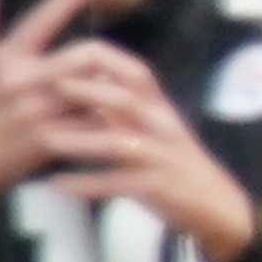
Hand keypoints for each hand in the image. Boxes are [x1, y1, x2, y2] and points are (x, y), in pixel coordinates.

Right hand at [0, 0, 104, 210]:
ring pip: (92, 91)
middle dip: (104, 52)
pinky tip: (116, 116)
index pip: (41, 20)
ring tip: (123, 83)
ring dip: (110, 85)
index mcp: (7, 58)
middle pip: (82, 56)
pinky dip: (105, 118)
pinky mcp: (50, 141)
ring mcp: (39, 113)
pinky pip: (89, 125)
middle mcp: (24, 82)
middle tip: (115, 52)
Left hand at [42, 43, 257, 261]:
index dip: (101, 61)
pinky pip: (117, 184)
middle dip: (87, 91)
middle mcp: (162, 126)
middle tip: (49, 86)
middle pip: (125, 100)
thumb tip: (85, 79)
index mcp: (160, 108)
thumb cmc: (175, 163)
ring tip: (46, 140)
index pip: (134, 72)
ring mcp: (160, 157)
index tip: (63, 56)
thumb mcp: (155, 127)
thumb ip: (123, 106)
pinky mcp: (157, 188)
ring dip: (80, 140)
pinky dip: (87, 184)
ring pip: (117, 144)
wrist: (216, 205)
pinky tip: (58, 184)